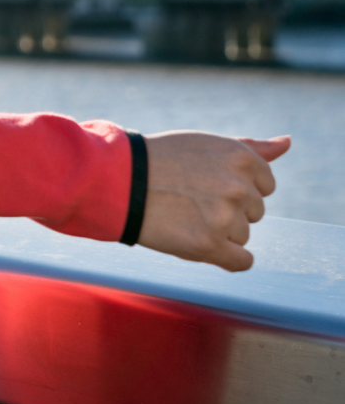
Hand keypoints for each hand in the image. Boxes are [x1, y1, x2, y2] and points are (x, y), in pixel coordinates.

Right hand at [138, 132, 289, 271]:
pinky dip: (228, 259)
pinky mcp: (208, 245)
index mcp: (243, 158)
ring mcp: (225, 217)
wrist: (116, 181)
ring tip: (182, 217)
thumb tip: (287, 142)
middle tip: (189, 200)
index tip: (205, 185)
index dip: (234, 188)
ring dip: (218, 232)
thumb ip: (252, 147)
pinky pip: (241, 261)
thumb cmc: (160, 159)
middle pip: (253, 213)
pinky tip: (203, 245)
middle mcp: (239, 187)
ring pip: (241, 236)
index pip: (264, 186)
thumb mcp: (206, 144)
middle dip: (227, 210)